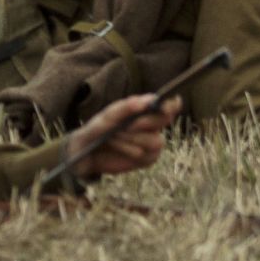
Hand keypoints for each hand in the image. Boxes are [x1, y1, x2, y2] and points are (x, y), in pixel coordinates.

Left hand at [64, 94, 179, 178]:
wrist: (88, 153)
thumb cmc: (98, 128)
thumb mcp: (108, 115)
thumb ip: (126, 107)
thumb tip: (146, 102)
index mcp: (145, 108)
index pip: (169, 104)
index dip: (171, 104)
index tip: (163, 108)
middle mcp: (152, 123)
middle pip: (165, 120)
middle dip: (146, 123)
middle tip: (127, 126)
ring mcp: (152, 141)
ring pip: (156, 141)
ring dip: (134, 140)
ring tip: (115, 138)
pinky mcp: (148, 158)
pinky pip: (149, 156)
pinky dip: (132, 153)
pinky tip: (120, 150)